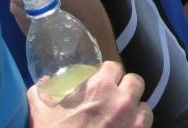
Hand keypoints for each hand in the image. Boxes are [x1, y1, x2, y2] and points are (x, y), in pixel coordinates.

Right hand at [28, 61, 152, 127]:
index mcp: (99, 87)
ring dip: (135, 110)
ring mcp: (134, 121)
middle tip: (115, 98)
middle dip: (126, 88)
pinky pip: (146, 127)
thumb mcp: (42, 115)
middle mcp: (121, 100)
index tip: (103, 82)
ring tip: (123, 118)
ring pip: (145, 106)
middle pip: (135, 82)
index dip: (108, 73)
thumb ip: (41, 93)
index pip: (114, 67)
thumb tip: (43, 82)